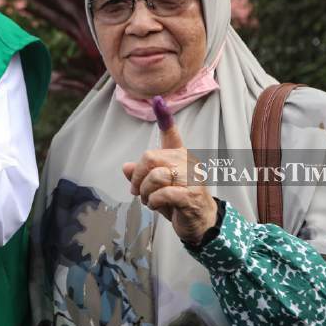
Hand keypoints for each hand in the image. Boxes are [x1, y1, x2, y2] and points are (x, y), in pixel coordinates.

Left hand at [122, 96, 217, 244]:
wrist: (201, 224)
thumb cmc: (177, 202)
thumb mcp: (156, 188)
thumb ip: (141, 176)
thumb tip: (125, 167)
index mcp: (179, 157)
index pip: (171, 134)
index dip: (164, 118)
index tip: (158, 101)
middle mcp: (187, 163)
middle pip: (150, 157)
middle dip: (137, 177)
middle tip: (137, 192)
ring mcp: (191, 179)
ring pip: (155, 176)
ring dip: (145, 192)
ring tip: (148, 201)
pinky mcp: (191, 196)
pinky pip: (163, 193)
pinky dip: (153, 201)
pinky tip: (156, 206)